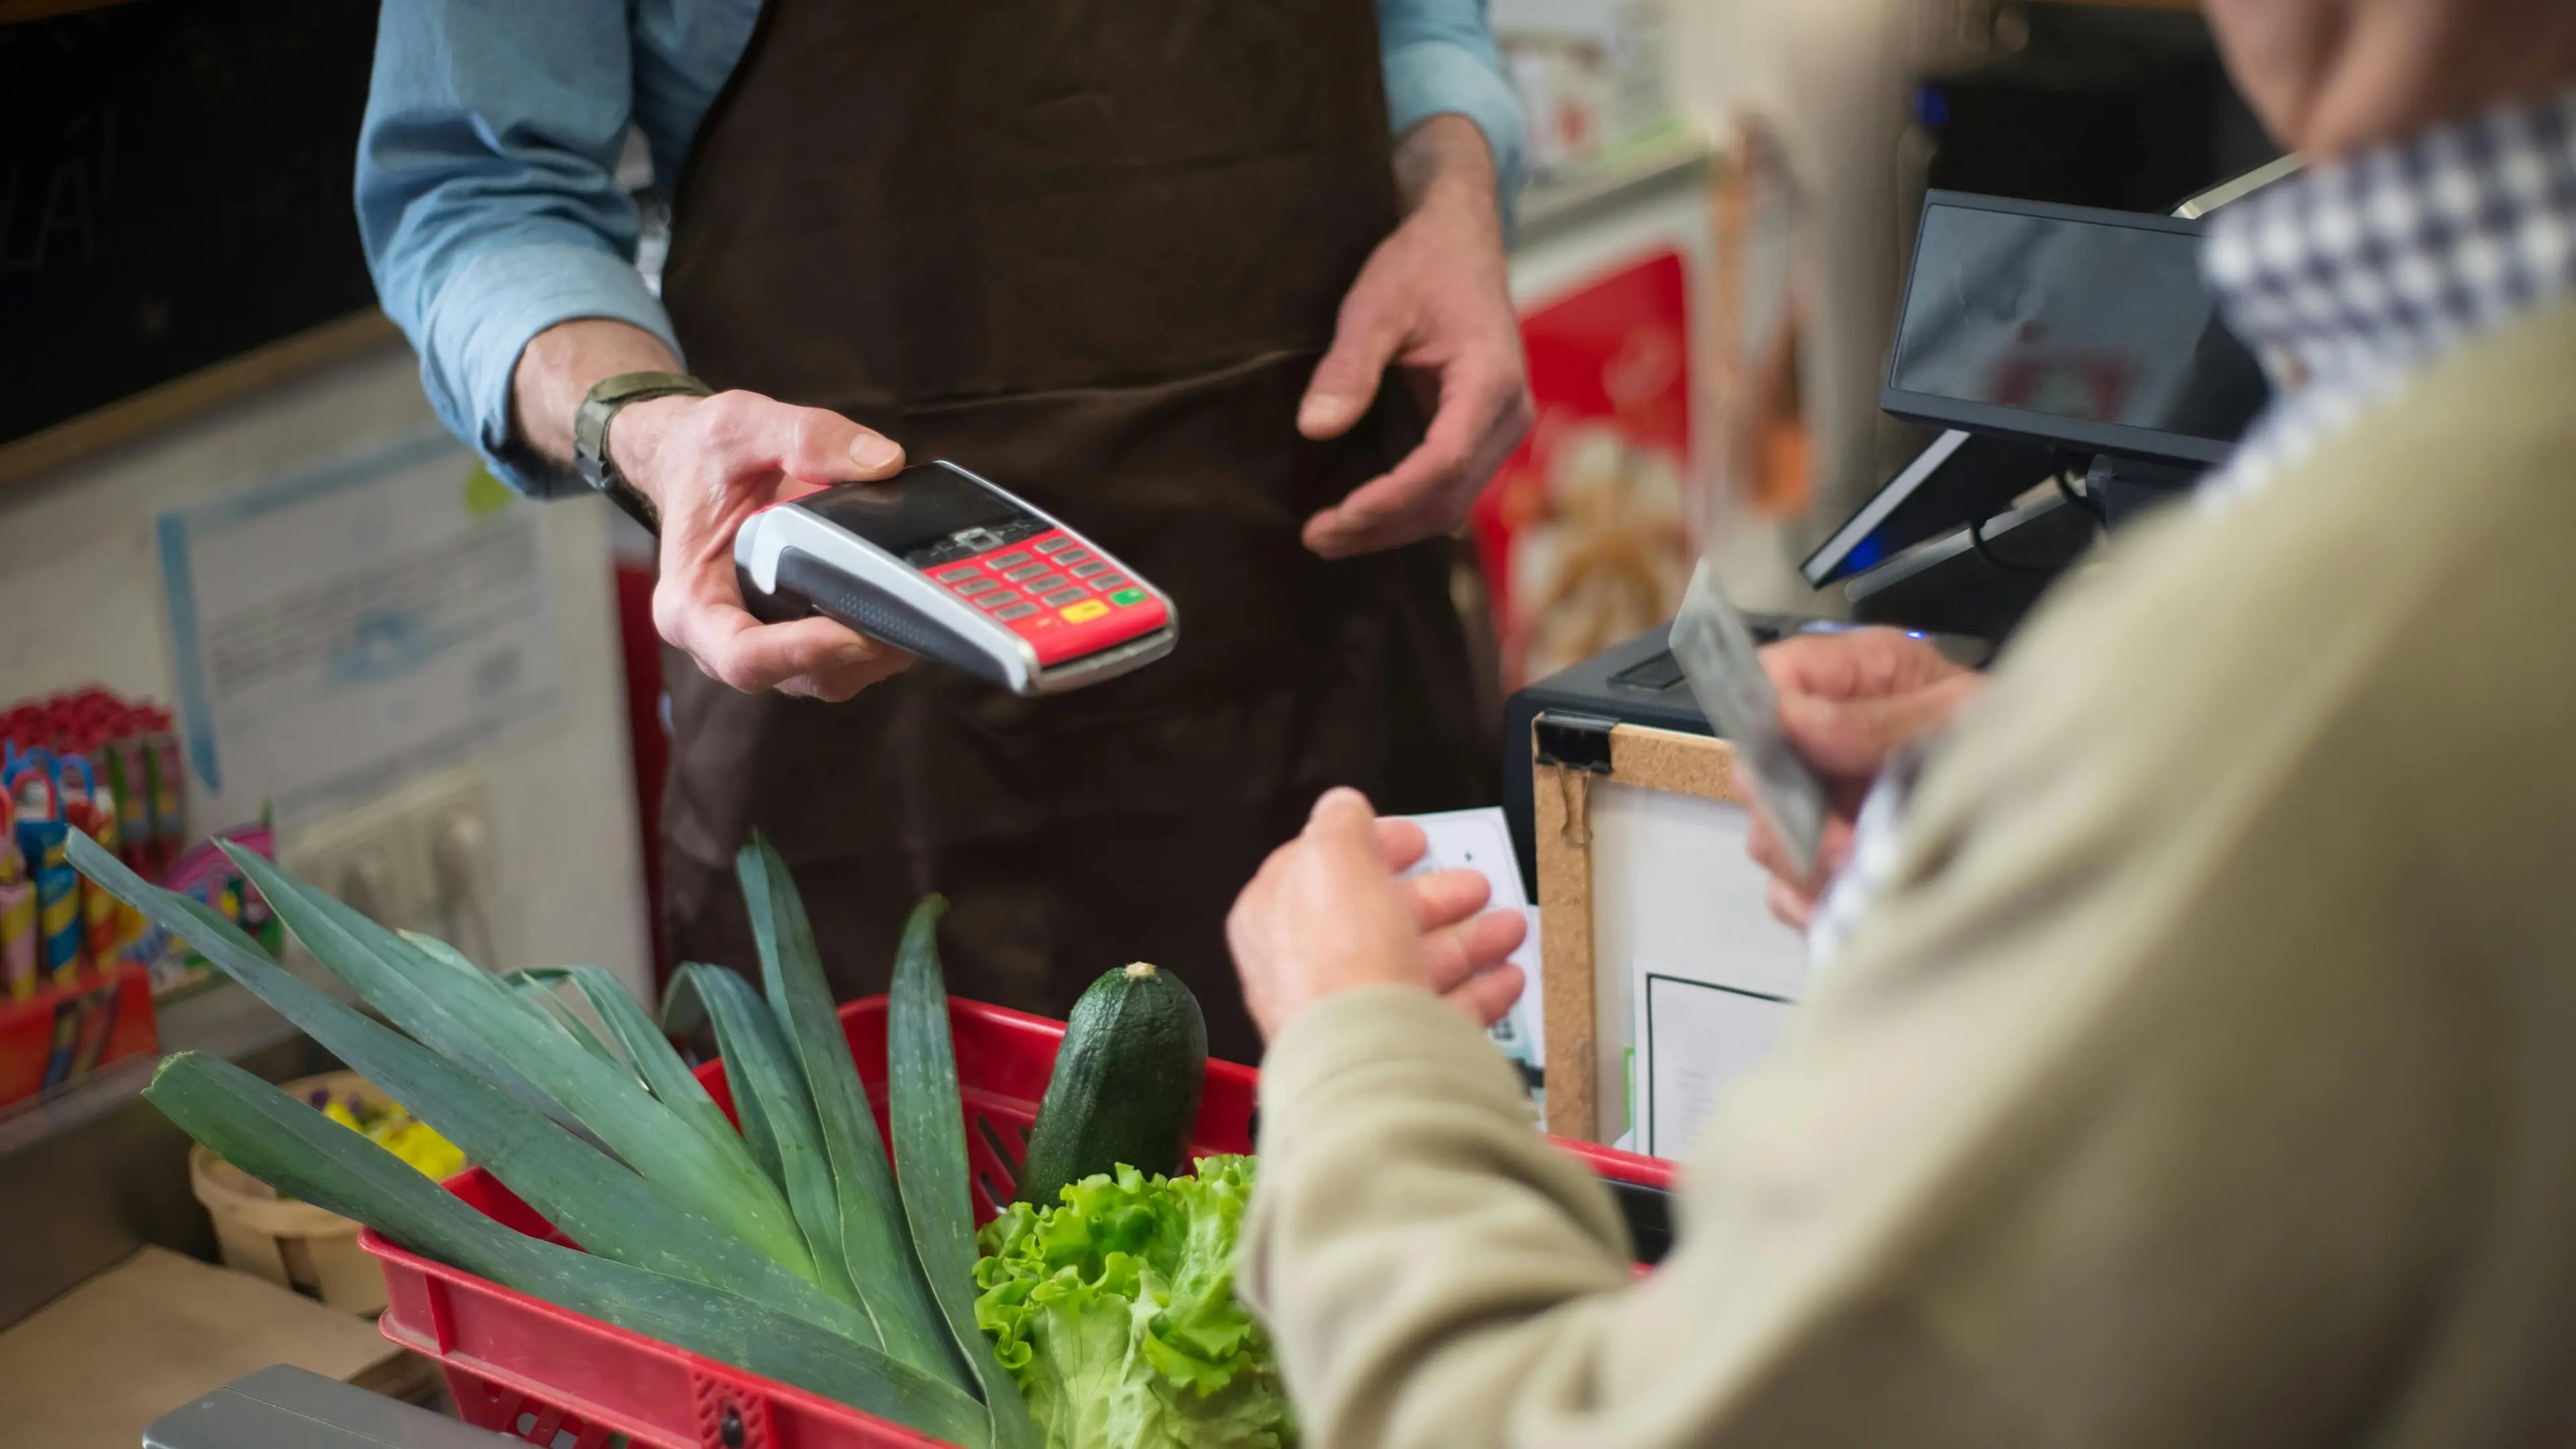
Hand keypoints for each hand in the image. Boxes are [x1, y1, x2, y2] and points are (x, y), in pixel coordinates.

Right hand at [509, 319, 915, 701]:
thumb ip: (808, 438)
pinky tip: (906, 606)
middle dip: (857, 655)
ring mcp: (761, 645)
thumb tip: (884, 461)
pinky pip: (839, 663)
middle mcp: (719, 640)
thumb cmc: (704, 455)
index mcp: (691, 602)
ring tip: (919, 613)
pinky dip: (875, 644)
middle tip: (913, 621)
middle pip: (795, 677)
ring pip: (826, 678)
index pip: (741, 656)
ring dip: (875, 655)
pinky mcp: (793, 638)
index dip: (800, 654)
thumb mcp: (744, 426)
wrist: (692, 463)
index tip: (854, 633)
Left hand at [1228, 788, 1528, 1041]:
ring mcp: (1354, 1014)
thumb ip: (1339, 824)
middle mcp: (1309, 969)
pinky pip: (1442, 1017)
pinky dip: (1478, 994)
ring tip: (1511, 927)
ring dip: (1470, 941)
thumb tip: (1343, 806)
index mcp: (1277, 918)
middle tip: (1476, 885)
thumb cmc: (1338, 959)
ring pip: (1417, 966)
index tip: (1417, 839)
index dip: (1373, 847)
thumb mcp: (1334, 858)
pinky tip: (1508, 979)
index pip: (1324, 870)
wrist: (1368, 1061)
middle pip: (1379, 920)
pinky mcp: (1395, 1051)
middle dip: (1435, 898)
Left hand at [1298, 116, 1532, 558]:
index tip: (1339, 516)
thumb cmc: (1421, 265)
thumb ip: (1348, 366)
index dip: (1392, 498)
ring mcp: (1501, 428)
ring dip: (1392, 527)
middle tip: (1317, 538)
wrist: (1460, 240)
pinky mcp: (1483, 433)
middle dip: (1383, 526)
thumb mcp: (1374, 305)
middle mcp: (1508, 414)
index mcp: (1491, 380)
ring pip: (1451, 501)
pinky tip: (1358, 515)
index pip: (1444, 461)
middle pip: (1449, 496)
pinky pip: (1449, 487)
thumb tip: (1315, 428)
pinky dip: (1405, 507)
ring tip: (1328, 537)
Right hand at [1748, 629, 1983, 927]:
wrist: (2051, 788)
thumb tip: (1797, 721)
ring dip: (1811, 864)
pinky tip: (1859, 902)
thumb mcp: (1961, 714)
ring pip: (1768, 838)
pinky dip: (1816, 903)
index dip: (1769, 717)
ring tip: (1870, 874)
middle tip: (1847, 844)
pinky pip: (1789, 890)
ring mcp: (1818, 799)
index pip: (1770, 679)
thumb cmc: (2010, 734)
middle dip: (1795, 815)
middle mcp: (1820, 737)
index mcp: (1852, 676)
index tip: (1801, 759)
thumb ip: (1879, 720)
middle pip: (1756, 772)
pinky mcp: (1824, 857)